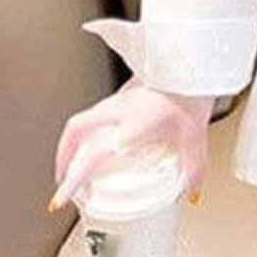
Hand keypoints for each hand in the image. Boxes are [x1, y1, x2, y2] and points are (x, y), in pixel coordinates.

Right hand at [49, 78, 214, 212]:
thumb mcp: (196, 134)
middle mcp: (120, 108)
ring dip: (73, 141)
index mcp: (133, 122)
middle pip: (75, 131)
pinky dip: (90, 127)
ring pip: (83, 117)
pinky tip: (102, 135)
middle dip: (63, 158)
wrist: (196, 58)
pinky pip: (97, 110)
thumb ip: (193, 168)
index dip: (73, 179)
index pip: (92, 154)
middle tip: (64, 179)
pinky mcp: (128, 88)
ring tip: (76, 159)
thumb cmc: (194, 87)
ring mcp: (121, 96)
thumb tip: (191, 192)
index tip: (60, 199)